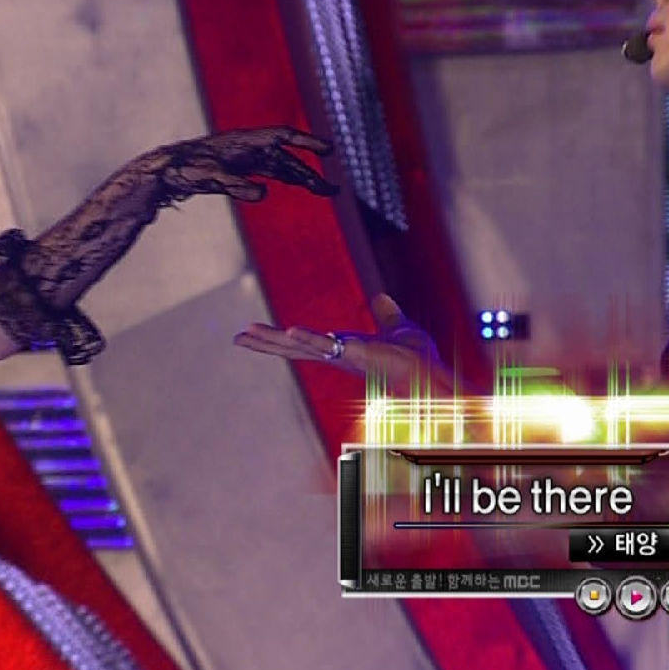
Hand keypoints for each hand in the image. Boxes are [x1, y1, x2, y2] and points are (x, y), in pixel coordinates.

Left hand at [153, 126, 337, 201]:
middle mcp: (248, 148)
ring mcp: (244, 159)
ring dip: (302, 177)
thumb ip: (236, 185)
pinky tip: (294, 185)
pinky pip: (270, 172)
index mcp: (245, 142)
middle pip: (288, 159)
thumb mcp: (211, 178)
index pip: (283, 137)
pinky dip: (285, 178)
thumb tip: (264, 192)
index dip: (307, 142)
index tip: (329, 149)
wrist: (162, 172)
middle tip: (334, 190)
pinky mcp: (238, 169)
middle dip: (311, 173)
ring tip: (325, 190)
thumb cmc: (184, 169)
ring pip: (282, 167)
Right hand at [234, 294, 458, 394]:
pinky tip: (288, 332)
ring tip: (246, 335)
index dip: (281, 340)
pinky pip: (325, 345)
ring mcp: (342, 356)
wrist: (430, 373)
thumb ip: (387, 314)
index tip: (256, 334)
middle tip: (238, 337)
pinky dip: (307, 339)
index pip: (305, 344)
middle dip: (265, 343)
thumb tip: (381, 297)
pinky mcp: (353, 354)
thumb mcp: (398, 328)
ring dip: (273, 341)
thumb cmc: (417, 359)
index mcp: (343, 349)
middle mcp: (337, 355)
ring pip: (299, 348)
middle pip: (293, 348)